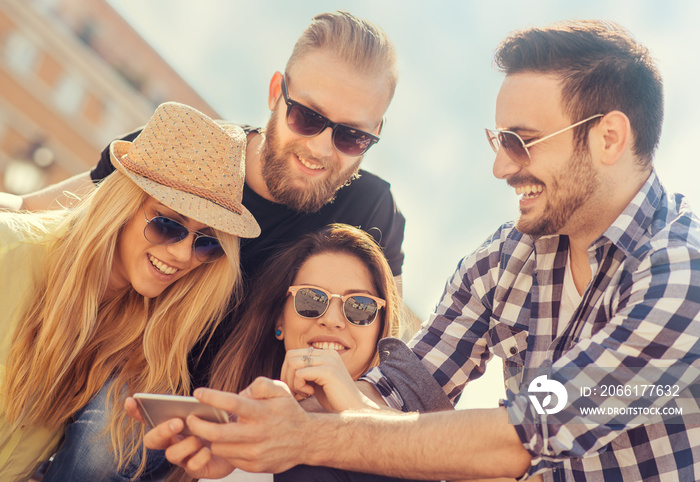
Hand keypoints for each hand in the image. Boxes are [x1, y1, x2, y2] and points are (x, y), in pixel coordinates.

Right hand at [124, 396, 233, 477]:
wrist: (240, 441)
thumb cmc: (221, 421)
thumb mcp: (211, 407)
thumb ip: (202, 403)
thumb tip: (198, 396)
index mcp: (171, 423)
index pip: (147, 417)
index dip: (135, 411)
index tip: (130, 400)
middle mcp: (171, 441)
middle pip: (152, 440)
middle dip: (162, 430)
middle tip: (178, 422)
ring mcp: (182, 457)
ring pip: (171, 455)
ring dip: (186, 444)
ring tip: (200, 438)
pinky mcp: (195, 469)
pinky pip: (191, 466)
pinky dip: (200, 457)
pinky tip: (209, 451)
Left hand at [183, 378, 310, 472]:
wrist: (307, 441)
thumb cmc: (289, 413)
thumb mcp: (280, 391)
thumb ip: (261, 384)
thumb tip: (241, 392)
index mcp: (262, 412)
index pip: (232, 403)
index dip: (212, 397)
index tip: (197, 393)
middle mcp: (258, 433)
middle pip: (216, 433)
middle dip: (197, 425)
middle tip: (191, 419)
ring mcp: (256, 452)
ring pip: (219, 447)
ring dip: (212, 439)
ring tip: (211, 430)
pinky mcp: (255, 466)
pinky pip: (229, 459)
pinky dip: (225, 450)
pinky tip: (229, 442)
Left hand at [280, 348, 377, 411]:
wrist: (354, 410)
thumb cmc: (334, 399)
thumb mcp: (317, 381)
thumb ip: (305, 372)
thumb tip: (282, 372)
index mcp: (324, 354)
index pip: (293, 354)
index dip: (287, 371)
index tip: (293, 388)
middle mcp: (327, 353)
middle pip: (290, 356)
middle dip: (286, 376)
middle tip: (296, 392)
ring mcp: (328, 360)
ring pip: (293, 364)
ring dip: (293, 382)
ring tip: (304, 393)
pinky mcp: (328, 371)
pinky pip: (300, 374)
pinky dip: (299, 386)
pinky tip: (310, 394)